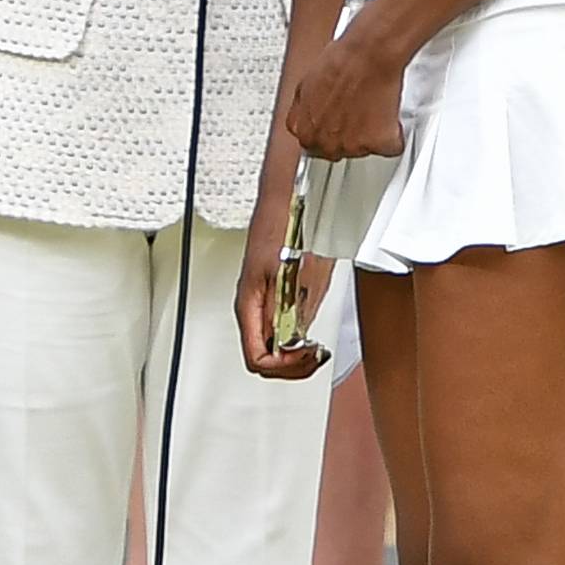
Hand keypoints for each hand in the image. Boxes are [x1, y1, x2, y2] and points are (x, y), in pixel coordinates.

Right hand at [235, 200, 334, 380]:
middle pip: (265, 358)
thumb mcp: (295, 273)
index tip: (307, 355)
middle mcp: (253, 307)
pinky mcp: (276, 295)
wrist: (287, 200)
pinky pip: (281, 329)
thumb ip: (291, 311)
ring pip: (273, 346)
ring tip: (315, 349)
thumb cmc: (286, 227)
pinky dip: (299, 338)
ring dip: (296, 354)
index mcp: (249, 303)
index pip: (258, 357)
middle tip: (314, 357)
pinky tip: (312, 333)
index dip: (285, 365)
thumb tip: (292, 343)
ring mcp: (264, 301)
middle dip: (292, 365)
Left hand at [287, 19, 405, 161]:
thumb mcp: (306, 83)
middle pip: (337, 150)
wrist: (367, 55)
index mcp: (303, 129)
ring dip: (368, 134)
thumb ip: (305, 108)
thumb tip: (309, 111)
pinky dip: (392, 134)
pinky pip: (389, 148)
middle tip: (356, 112)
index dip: (327, 129)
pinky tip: (387, 114)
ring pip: (363, 150)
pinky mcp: (378, 145)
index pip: (311, 144)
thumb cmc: (340, 60)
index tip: (335, 122)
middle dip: (346, 134)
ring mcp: (352, 146)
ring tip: (371, 106)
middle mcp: (325, 142)